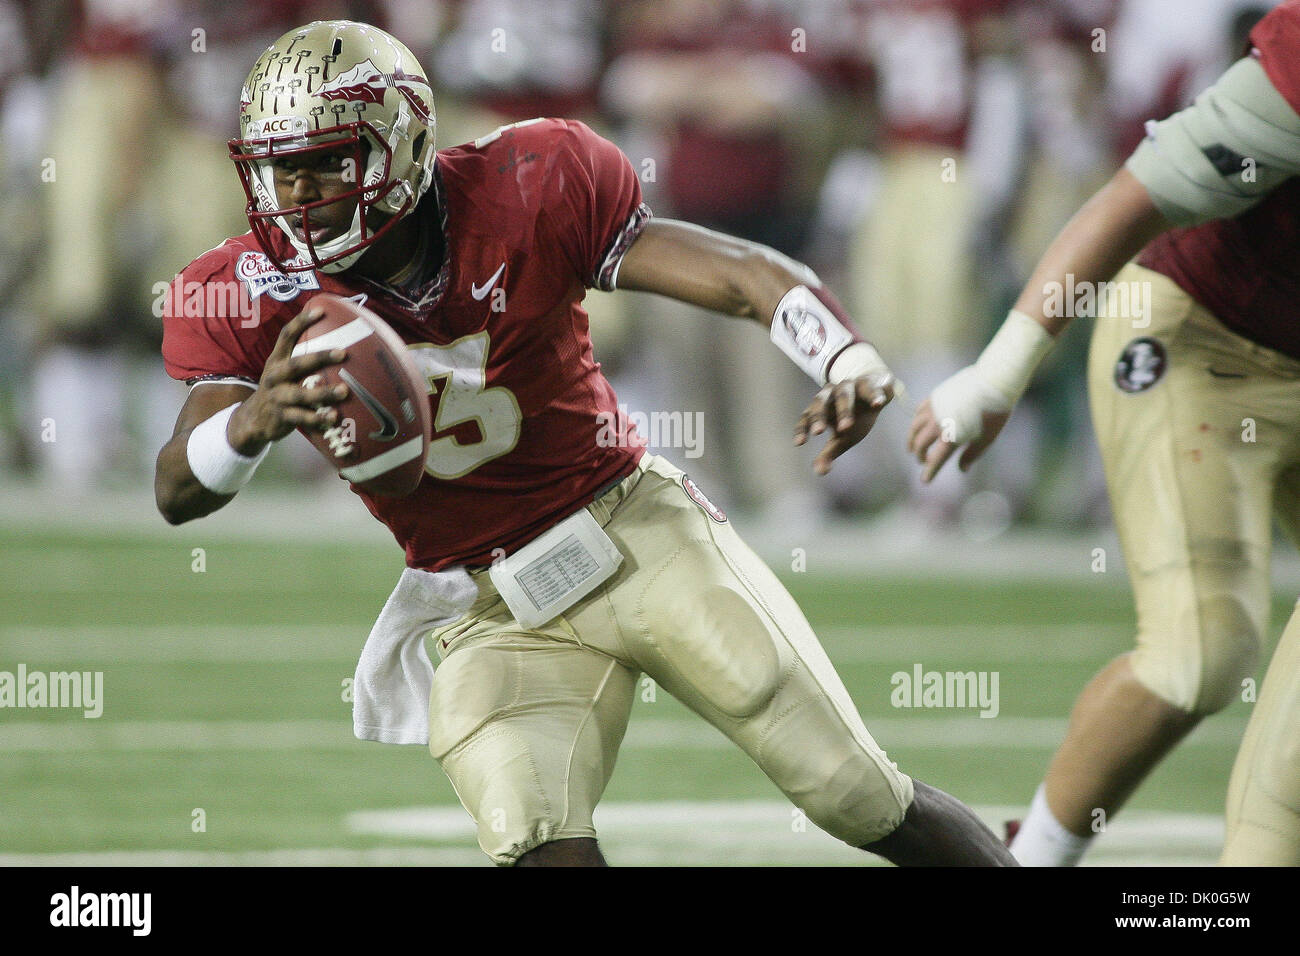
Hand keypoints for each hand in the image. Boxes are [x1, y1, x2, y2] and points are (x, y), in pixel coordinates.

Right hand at [227, 304, 349, 454]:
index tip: (320, 310)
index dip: (301, 322)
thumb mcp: (283, 371)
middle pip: (296, 364)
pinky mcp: (283, 417)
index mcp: (277, 361)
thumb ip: (303, 360)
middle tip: (343, 353)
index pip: (286, 336)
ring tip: (344, 391)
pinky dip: (318, 419)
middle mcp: (275, 376)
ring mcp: (278, 397)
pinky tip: (333, 418)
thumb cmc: (279, 389)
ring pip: (301, 394)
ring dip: (323, 393)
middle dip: (320, 357)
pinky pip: (302, 418)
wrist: (253, 419)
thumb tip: (338, 341)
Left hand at [794, 373, 895, 474]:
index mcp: (822, 407)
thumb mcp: (842, 437)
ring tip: (846, 427)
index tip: (799, 443)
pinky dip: (873, 396)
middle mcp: (831, 394)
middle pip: (820, 401)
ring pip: (844, 395)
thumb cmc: (855, 417)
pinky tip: (877, 404)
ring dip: (844, 410)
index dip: (802, 428)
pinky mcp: (869, 383)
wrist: (875, 391)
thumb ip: (829, 453)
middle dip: (819, 416)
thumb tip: (819, 472)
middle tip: (819, 432)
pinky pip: (870, 388)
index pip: (806, 416)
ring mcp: (850, 386)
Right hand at [908, 387, 1009, 483]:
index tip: (925, 481)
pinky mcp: (934, 397)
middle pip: (920, 444)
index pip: (935, 460)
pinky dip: (916, 422)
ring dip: (912, 439)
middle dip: (920, 455)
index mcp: (952, 437)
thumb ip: (972, 455)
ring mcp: (933, 409)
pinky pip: (918, 412)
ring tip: (913, 446)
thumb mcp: (987, 439)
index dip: (929, 472)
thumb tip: (962, 469)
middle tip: (923, 461)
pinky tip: (918, 425)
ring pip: (914, 428)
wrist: (993, 382)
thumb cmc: (994, 413)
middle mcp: (938, 424)